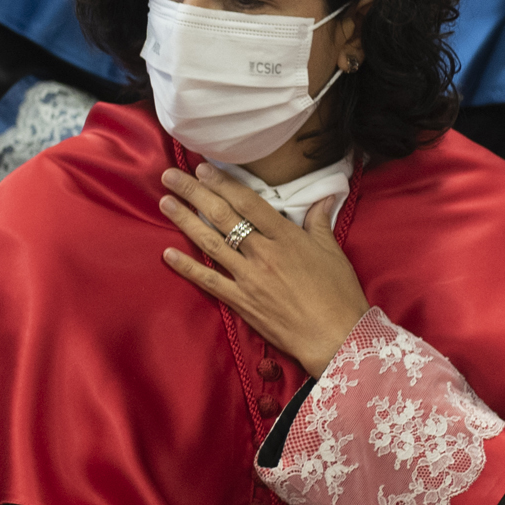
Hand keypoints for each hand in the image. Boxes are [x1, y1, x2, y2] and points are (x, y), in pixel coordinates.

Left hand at [158, 163, 370, 372]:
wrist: (337, 337)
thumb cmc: (339, 294)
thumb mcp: (332, 252)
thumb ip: (320, 221)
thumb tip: (325, 195)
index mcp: (286, 237)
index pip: (248, 203)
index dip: (224, 183)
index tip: (203, 167)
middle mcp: (263, 253)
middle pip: (223, 217)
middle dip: (195, 193)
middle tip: (171, 175)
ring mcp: (249, 278)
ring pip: (211, 243)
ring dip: (185, 222)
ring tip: (165, 202)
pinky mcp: (241, 301)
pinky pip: (209, 281)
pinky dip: (187, 268)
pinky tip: (167, 254)